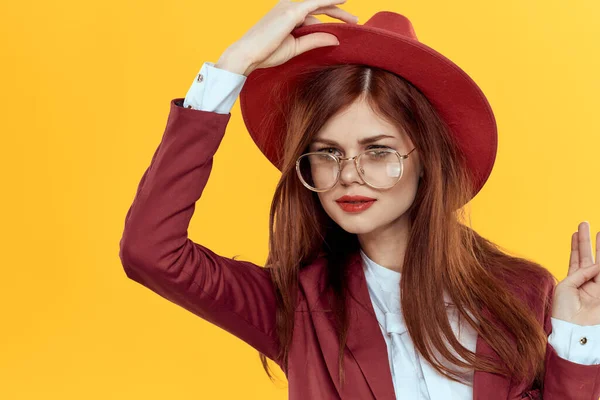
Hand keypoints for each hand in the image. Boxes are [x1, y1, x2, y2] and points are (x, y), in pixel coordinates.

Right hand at [219, 0, 358, 75]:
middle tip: (355, 20)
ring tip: (354, 18)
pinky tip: (342, 0)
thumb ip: (314, 40)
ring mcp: (289, 7)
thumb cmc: (266, 53)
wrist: (247, 55)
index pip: (313, 15)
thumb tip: (335, 39)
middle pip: (319, 7)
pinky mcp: (292, 11)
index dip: (329, 20)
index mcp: (286, 15)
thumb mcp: (295, 47)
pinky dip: (330, 1)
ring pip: (319, 5)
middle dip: (338, 13)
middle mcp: (288, 7)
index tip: (344, 26)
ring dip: (337, 10)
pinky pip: (316, 3)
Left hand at [552, 221, 599, 325]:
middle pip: (588, 256)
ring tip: (599, 232)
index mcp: (572, 281)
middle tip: (585, 223)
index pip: (575, 259)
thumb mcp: (566, 287)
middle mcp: (585, 281)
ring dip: (599, 247)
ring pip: (599, 263)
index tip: (575, 232)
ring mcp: (597, 286)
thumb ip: (580, 273)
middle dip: (587, 240)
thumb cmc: (564, 311)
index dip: (576, 245)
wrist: (575, 329)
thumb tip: (596, 265)